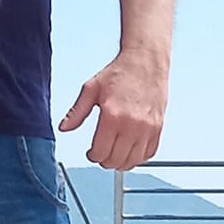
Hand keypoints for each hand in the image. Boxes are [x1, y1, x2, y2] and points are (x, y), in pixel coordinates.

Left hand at [59, 51, 166, 169]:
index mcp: (112, 115)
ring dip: (121, 162)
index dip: (92, 156)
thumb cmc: (121, 73)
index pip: (100, 152)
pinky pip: (149, 153)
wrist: (145, 62)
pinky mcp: (158, 127)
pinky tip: (130, 151)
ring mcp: (147, 128)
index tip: (91, 153)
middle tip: (101, 154)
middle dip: (105, 161)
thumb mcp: (91, 89)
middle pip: (115, 160)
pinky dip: (139, 157)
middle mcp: (132, 124)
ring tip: (115, 155)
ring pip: (133, 160)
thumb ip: (77, 111)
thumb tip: (65, 127)